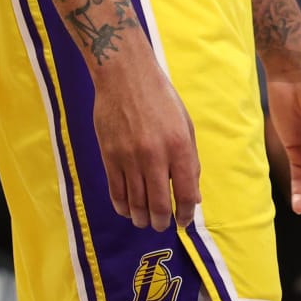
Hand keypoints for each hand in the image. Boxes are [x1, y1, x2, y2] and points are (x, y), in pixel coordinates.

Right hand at [93, 51, 200, 230]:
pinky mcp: (109, 154)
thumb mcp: (185, 126)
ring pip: (136, 201)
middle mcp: (154, 156)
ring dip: (141, 217)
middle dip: (161, 221)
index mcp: (179, 148)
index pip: (187, 195)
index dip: (186, 214)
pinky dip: (122, 205)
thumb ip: (190, 162)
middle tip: (161, 225)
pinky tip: (126, 209)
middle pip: (159, 204)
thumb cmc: (160, 98)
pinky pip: (115, 189)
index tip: (183, 221)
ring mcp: (129, 156)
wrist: (124, 75)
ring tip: (144, 221)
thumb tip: (192, 196)